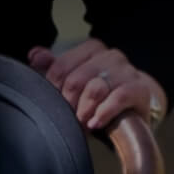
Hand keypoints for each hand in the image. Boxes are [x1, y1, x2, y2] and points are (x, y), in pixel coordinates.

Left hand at [27, 39, 165, 132]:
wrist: (134, 109)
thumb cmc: (100, 97)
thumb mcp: (76, 83)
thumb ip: (55, 68)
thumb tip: (34, 55)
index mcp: (92, 49)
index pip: (60, 67)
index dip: (53, 91)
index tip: (53, 106)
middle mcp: (110, 55)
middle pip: (76, 80)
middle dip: (68, 105)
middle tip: (68, 120)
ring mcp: (127, 70)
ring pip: (96, 89)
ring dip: (84, 111)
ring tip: (82, 124)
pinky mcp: (139, 89)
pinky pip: (118, 98)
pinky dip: (104, 113)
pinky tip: (96, 124)